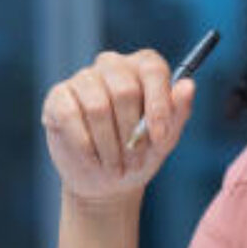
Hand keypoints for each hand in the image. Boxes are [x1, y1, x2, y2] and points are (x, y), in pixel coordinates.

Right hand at [41, 49, 194, 204]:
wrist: (106, 181)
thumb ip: (178, 112)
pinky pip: (71, 115)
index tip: (160, 138)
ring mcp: (83, 79)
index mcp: (143, 69)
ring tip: (115, 167)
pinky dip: (85, 146)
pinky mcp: (58, 97)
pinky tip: (93, 160)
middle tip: (135, 161)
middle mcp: (112, 66)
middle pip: (125, 89)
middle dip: (132, 133)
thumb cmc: (140, 155)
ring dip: (109, 146)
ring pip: (98, 107)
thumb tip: (188, 85)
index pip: (153, 68)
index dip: (158, 104)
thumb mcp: (165, 140)